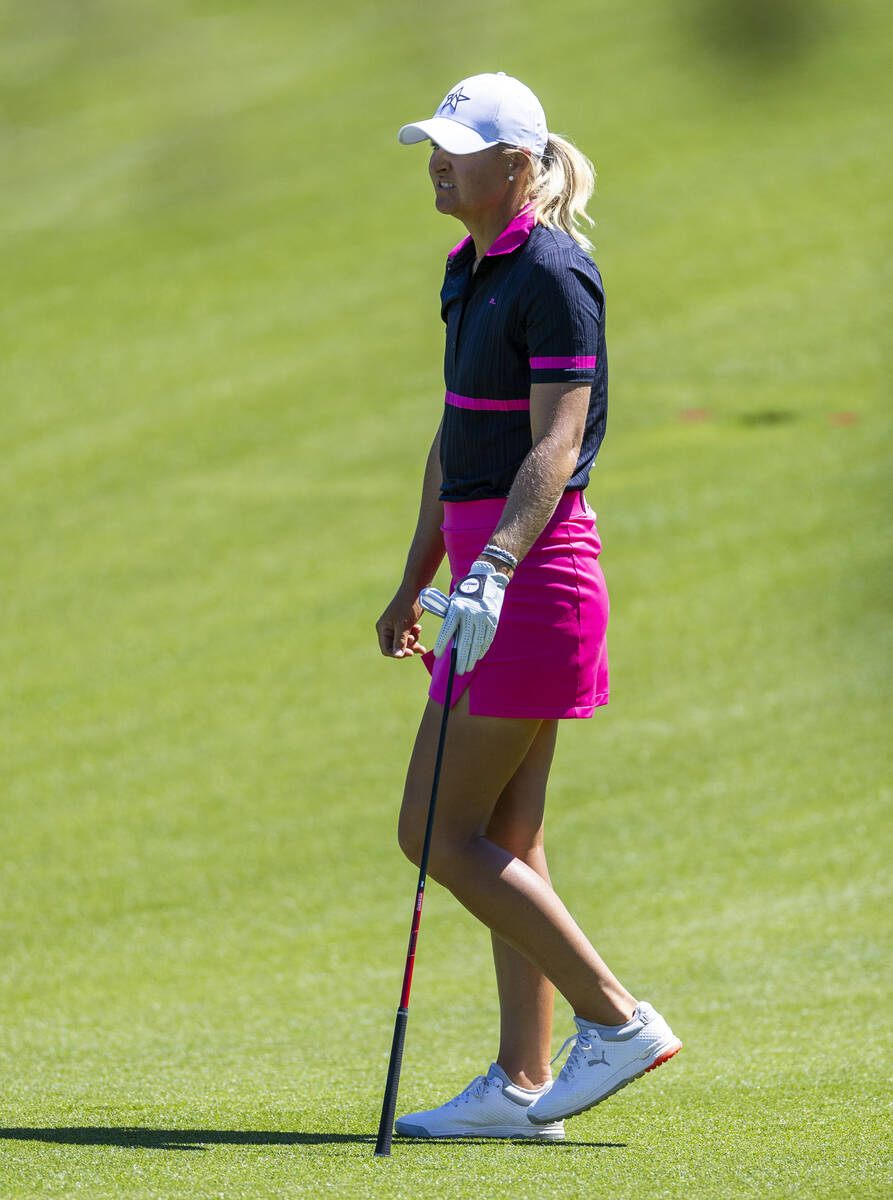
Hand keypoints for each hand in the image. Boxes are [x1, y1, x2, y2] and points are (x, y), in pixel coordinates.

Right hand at [376, 587, 429, 658]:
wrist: (417, 589)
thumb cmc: (407, 605)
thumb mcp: (404, 625)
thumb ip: (400, 641)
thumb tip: (397, 655)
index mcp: (383, 629)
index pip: (386, 649)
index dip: (397, 653)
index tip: (410, 652)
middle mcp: (388, 629)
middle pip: (396, 647)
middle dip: (408, 647)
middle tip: (418, 645)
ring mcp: (396, 627)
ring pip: (404, 642)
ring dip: (413, 641)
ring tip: (418, 631)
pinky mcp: (405, 624)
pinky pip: (409, 636)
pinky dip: (415, 635)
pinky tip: (419, 628)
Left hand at [433, 560, 508, 674]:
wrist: (488, 579)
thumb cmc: (465, 593)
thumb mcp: (454, 601)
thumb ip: (449, 618)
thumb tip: (446, 640)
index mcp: (457, 608)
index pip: (448, 629)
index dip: (442, 643)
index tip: (438, 655)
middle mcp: (470, 614)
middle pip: (464, 641)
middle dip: (460, 658)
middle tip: (457, 671)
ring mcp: (483, 618)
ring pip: (476, 643)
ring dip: (471, 658)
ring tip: (466, 668)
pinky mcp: (493, 620)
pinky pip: (487, 639)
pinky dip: (481, 650)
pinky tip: (477, 657)